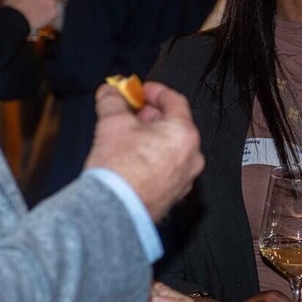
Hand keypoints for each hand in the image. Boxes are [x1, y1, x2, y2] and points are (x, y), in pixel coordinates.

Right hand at [3, 0, 56, 31]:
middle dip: (43, 0)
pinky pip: (52, 14)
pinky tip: (39, 19)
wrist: (16, 19)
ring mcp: (50, 1)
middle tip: (36, 7)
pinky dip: (48, 17)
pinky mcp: (53, 12)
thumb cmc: (13, 6)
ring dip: (46, 8)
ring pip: (50, 5)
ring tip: (36, 15)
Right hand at [84, 81, 202, 219]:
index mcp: (184, 135)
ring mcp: (185, 179)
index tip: (141, 90)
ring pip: (172, 149)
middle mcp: (192, 157)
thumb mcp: (112, 123)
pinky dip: (154, 159)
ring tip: (129, 136)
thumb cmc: (118, 168)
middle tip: (132, 113)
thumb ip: (112, 101)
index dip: (155, 92)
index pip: (175, 102)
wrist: (113, 210)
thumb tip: (109, 91)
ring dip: (152, 138)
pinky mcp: (173, 196)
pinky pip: (168, 169)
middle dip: (152, 116)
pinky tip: (133, 160)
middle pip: (175, 126)